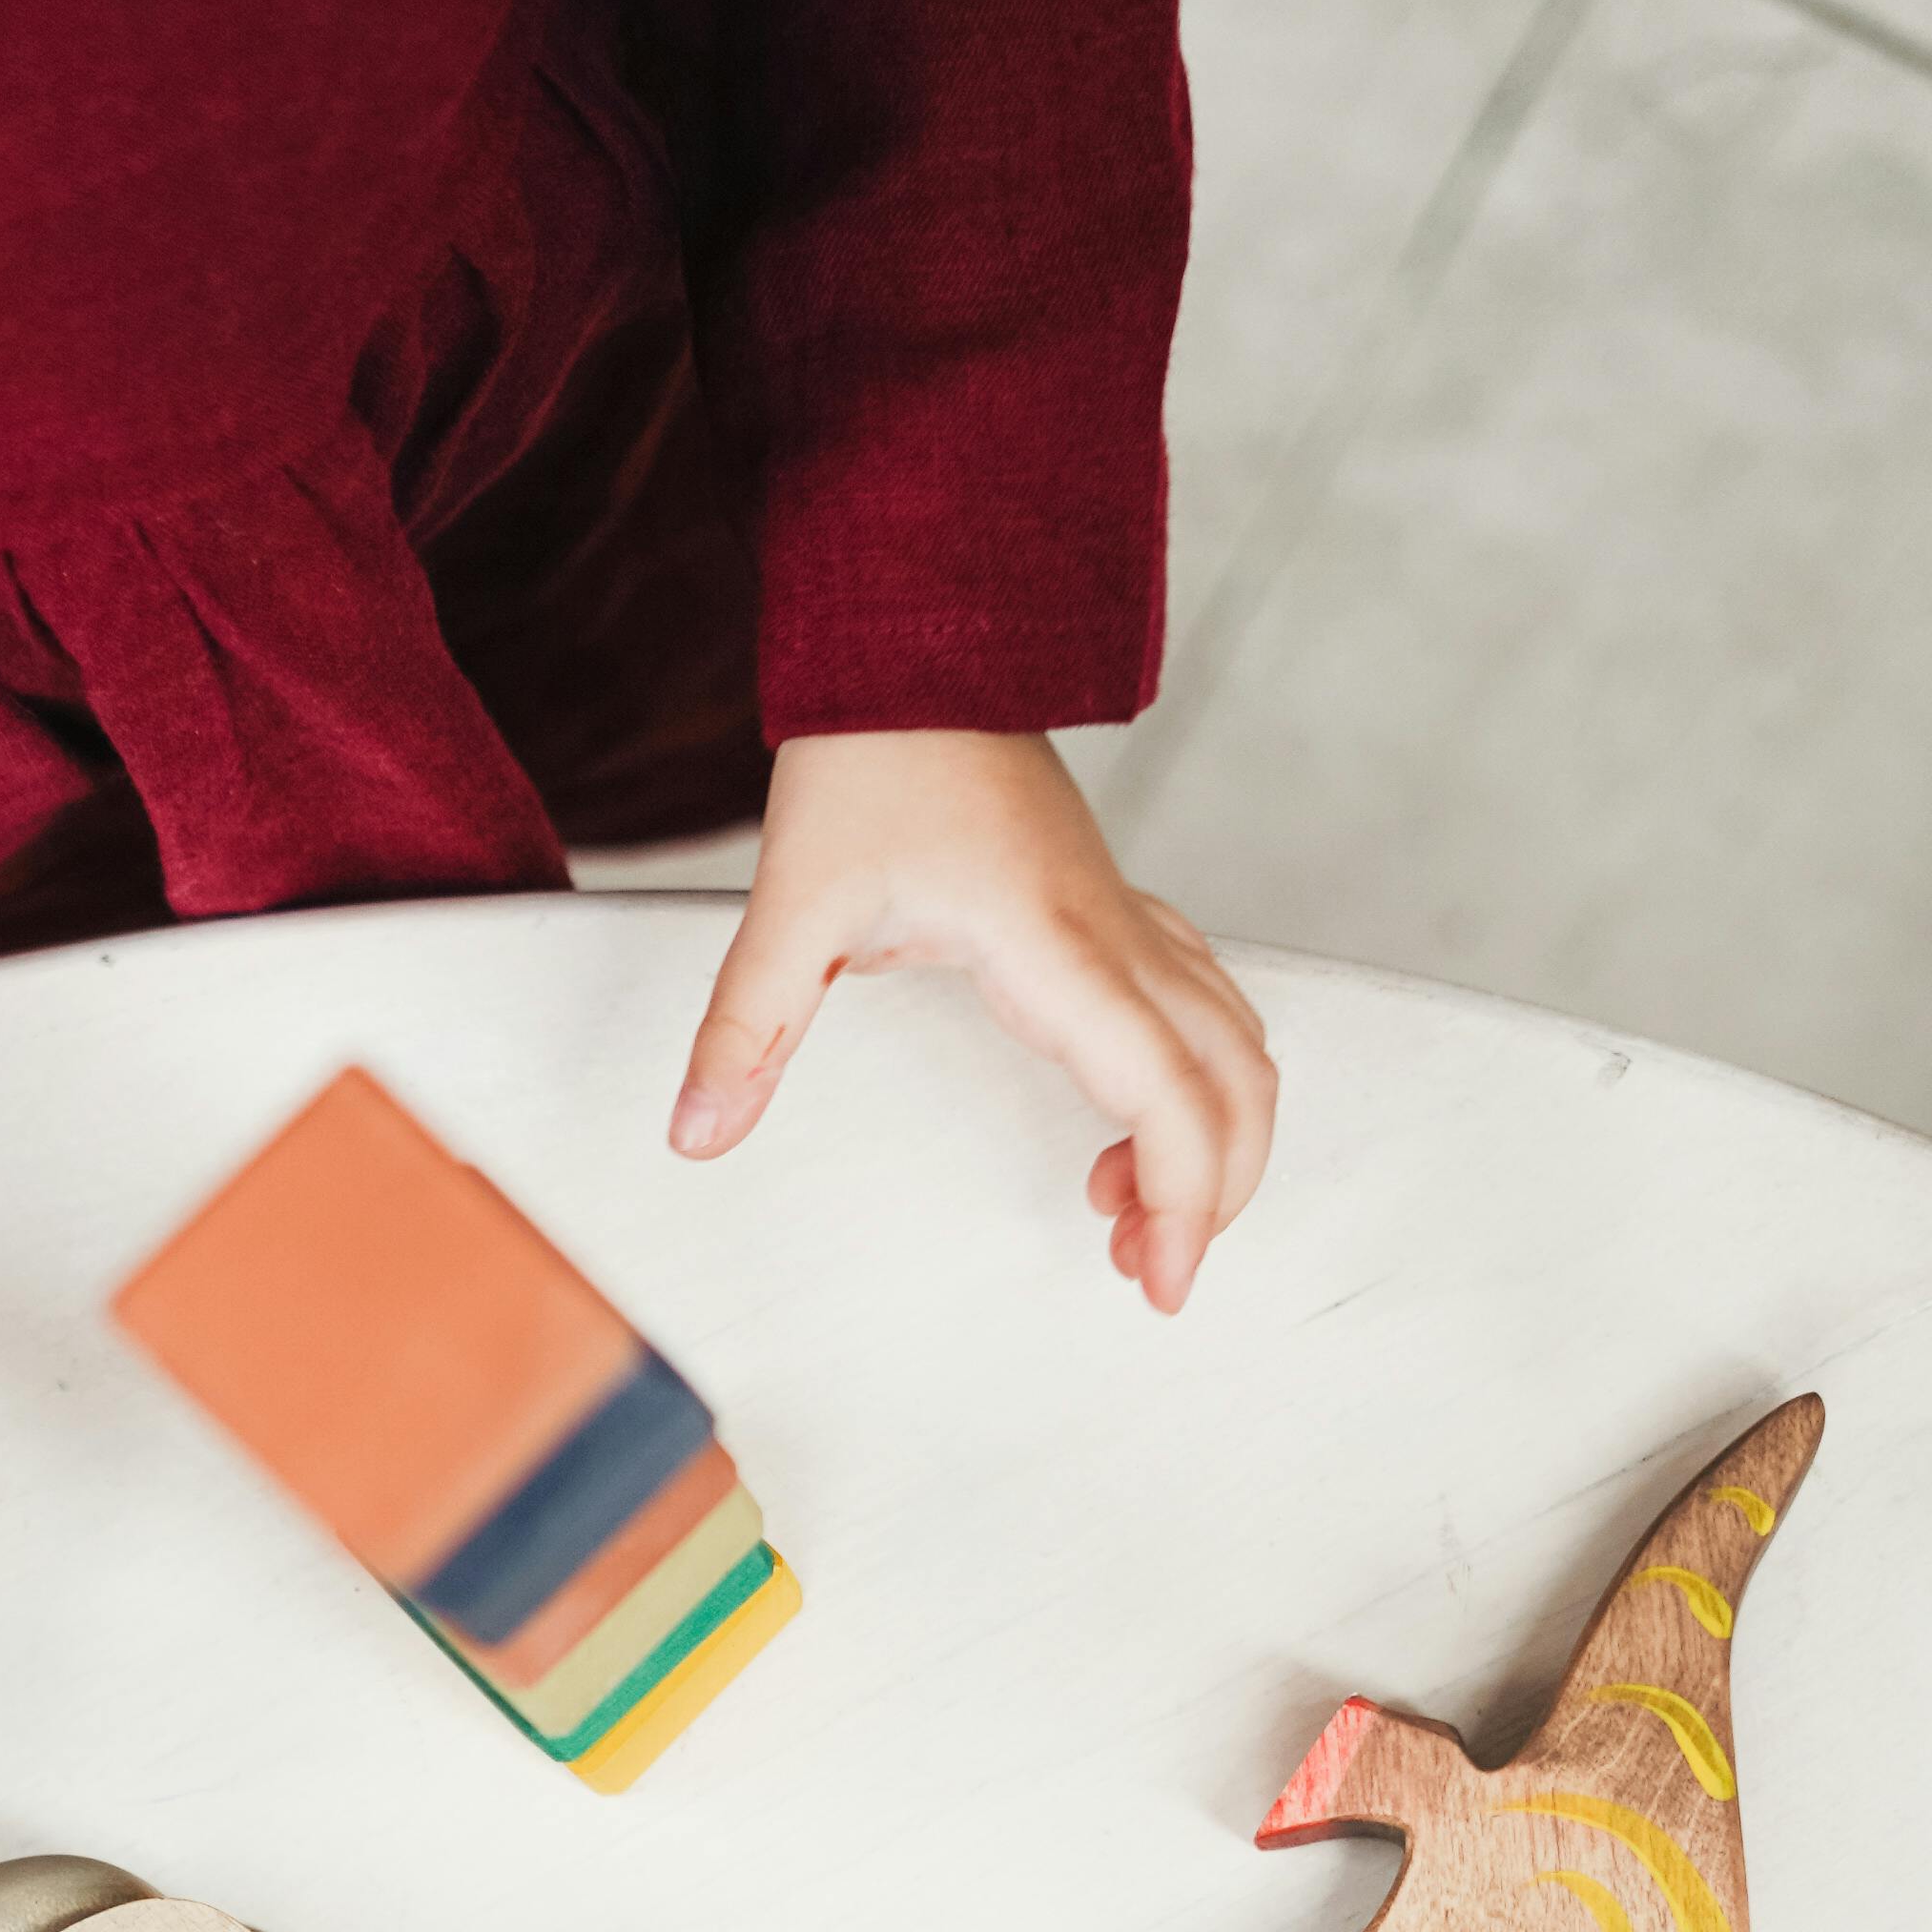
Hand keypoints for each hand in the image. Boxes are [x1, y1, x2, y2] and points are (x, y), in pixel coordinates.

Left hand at [666, 729, 1276, 1312]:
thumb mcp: (792, 902)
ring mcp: (1126, 921)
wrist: (919, 652)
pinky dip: (1194, 1082)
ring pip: (1234, 1041)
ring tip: (1127, 1212)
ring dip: (1211, 1138)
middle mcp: (1114, 937)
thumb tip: (697, 1132)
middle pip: (1234, 1082)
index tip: (1158, 1279)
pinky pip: (1200, 1005)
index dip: (1184, 1197)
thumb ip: (747, 1026)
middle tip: (1148, 1273)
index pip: (1166, 1092)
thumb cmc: (872, 760)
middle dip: (1215, 1193)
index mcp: (1055, 947)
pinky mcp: (1114, 910)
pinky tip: (1124, 1127)